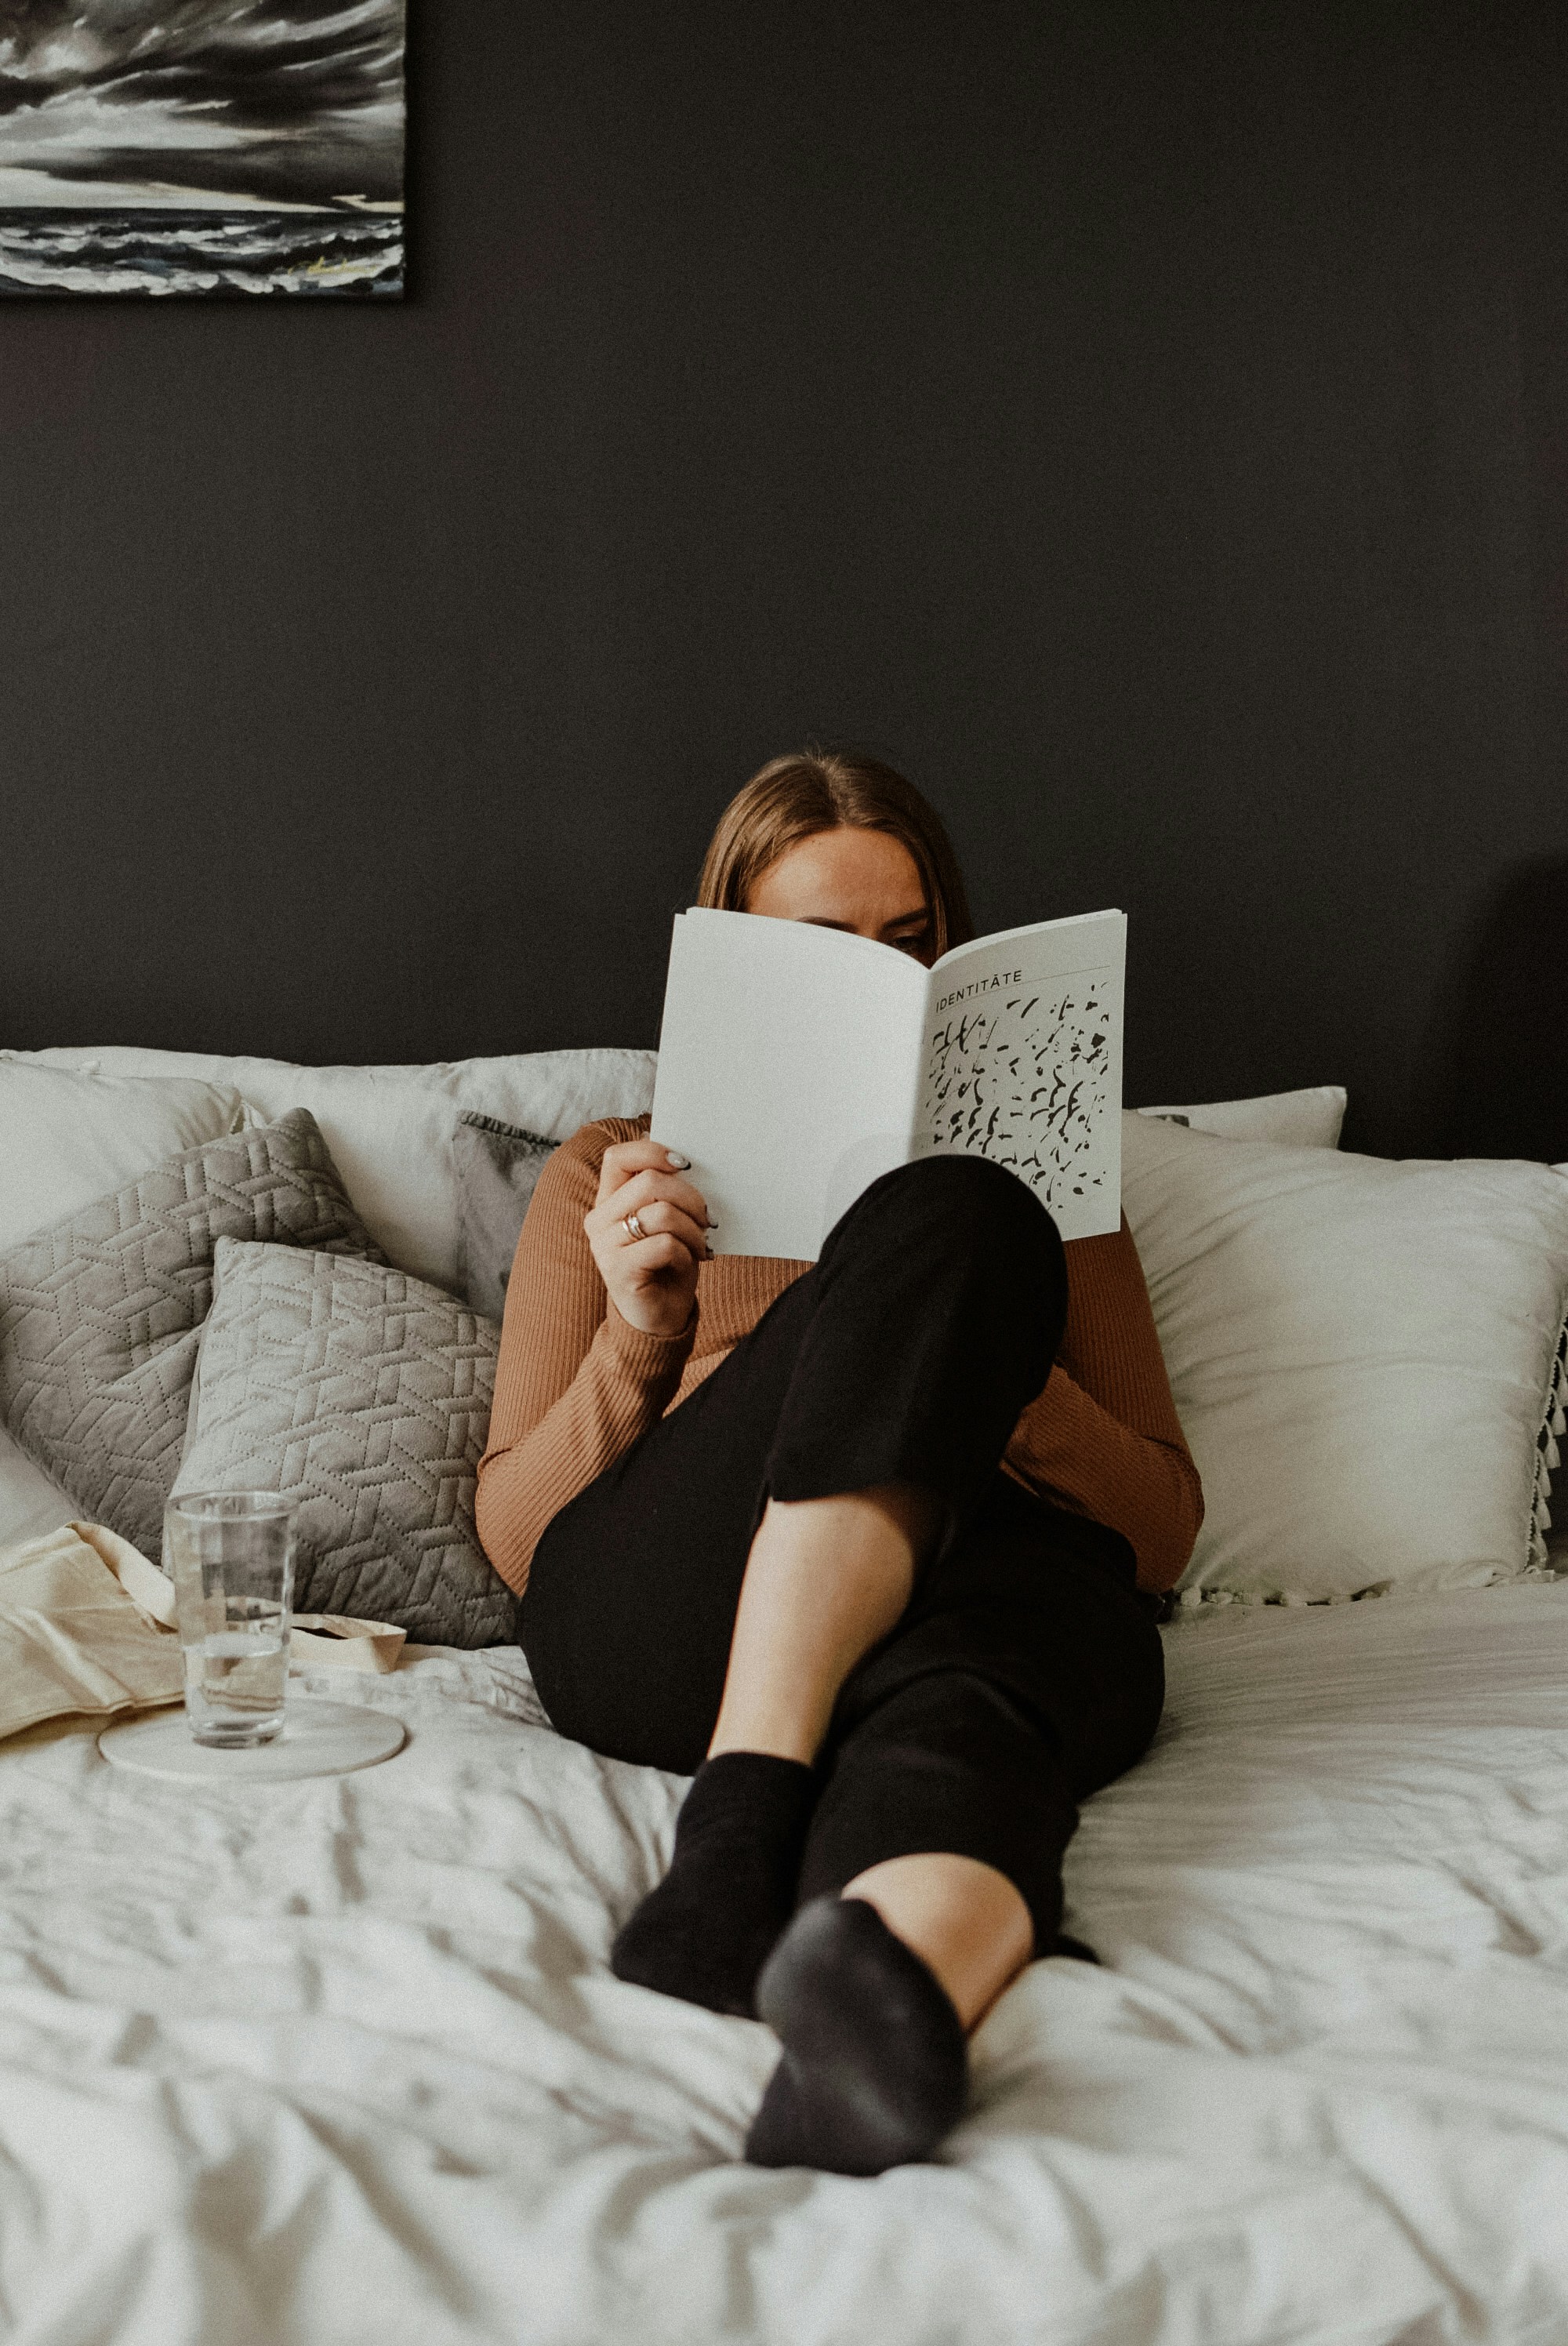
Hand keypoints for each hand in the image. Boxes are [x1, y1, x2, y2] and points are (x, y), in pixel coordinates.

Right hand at [585, 1140, 713, 1338]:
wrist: (658, 1318)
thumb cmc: (667, 1263)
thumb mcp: (665, 1220)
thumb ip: (663, 1189)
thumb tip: (676, 1154)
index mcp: (608, 1200)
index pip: (618, 1157)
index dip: (653, 1152)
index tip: (685, 1165)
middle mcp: (599, 1220)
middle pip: (649, 1182)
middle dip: (690, 1197)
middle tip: (708, 1218)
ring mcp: (605, 1246)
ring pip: (662, 1212)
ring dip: (693, 1229)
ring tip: (701, 1244)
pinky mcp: (619, 1270)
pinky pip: (665, 1244)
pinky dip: (687, 1252)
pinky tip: (689, 1262)